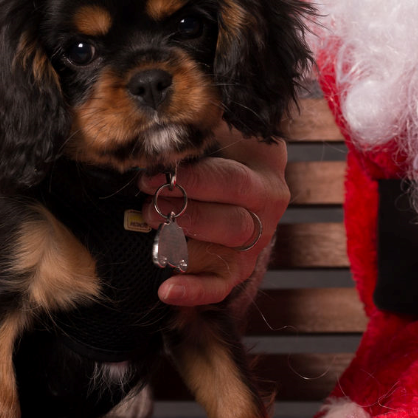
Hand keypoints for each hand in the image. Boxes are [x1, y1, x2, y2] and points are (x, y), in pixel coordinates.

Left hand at [141, 124, 288, 306]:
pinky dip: (194, 291)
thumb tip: (166, 131)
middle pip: (231, 223)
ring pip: (225, 253)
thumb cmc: (221, 144)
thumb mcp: (217, 126)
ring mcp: (255, 244)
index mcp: (266, 175)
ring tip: (153, 225)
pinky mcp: (238, 269)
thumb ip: (199, 128)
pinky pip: (220, 286)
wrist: (240, 167)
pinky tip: (166, 290)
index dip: (192, 181)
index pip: (232, 182)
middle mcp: (267, 214)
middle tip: (150, 203)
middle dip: (183, 213)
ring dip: (183, 243)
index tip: (152, 174)